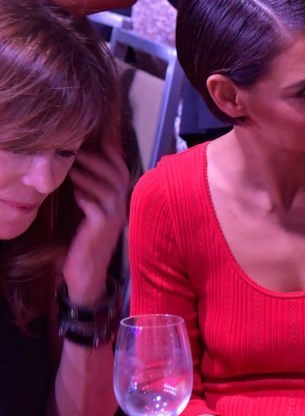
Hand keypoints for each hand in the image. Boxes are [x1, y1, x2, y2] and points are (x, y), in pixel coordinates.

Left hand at [61, 144, 129, 305]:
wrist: (86, 273)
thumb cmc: (85, 241)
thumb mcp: (90, 213)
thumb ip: (90, 192)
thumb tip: (79, 167)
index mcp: (120, 203)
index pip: (122, 172)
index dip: (112, 155)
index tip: (97, 142)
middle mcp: (121, 209)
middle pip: (117, 177)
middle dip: (99, 161)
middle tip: (79, 150)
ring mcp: (114, 219)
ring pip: (107, 190)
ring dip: (89, 176)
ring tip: (72, 168)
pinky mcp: (101, 229)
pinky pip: (95, 207)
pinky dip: (85, 197)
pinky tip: (75, 192)